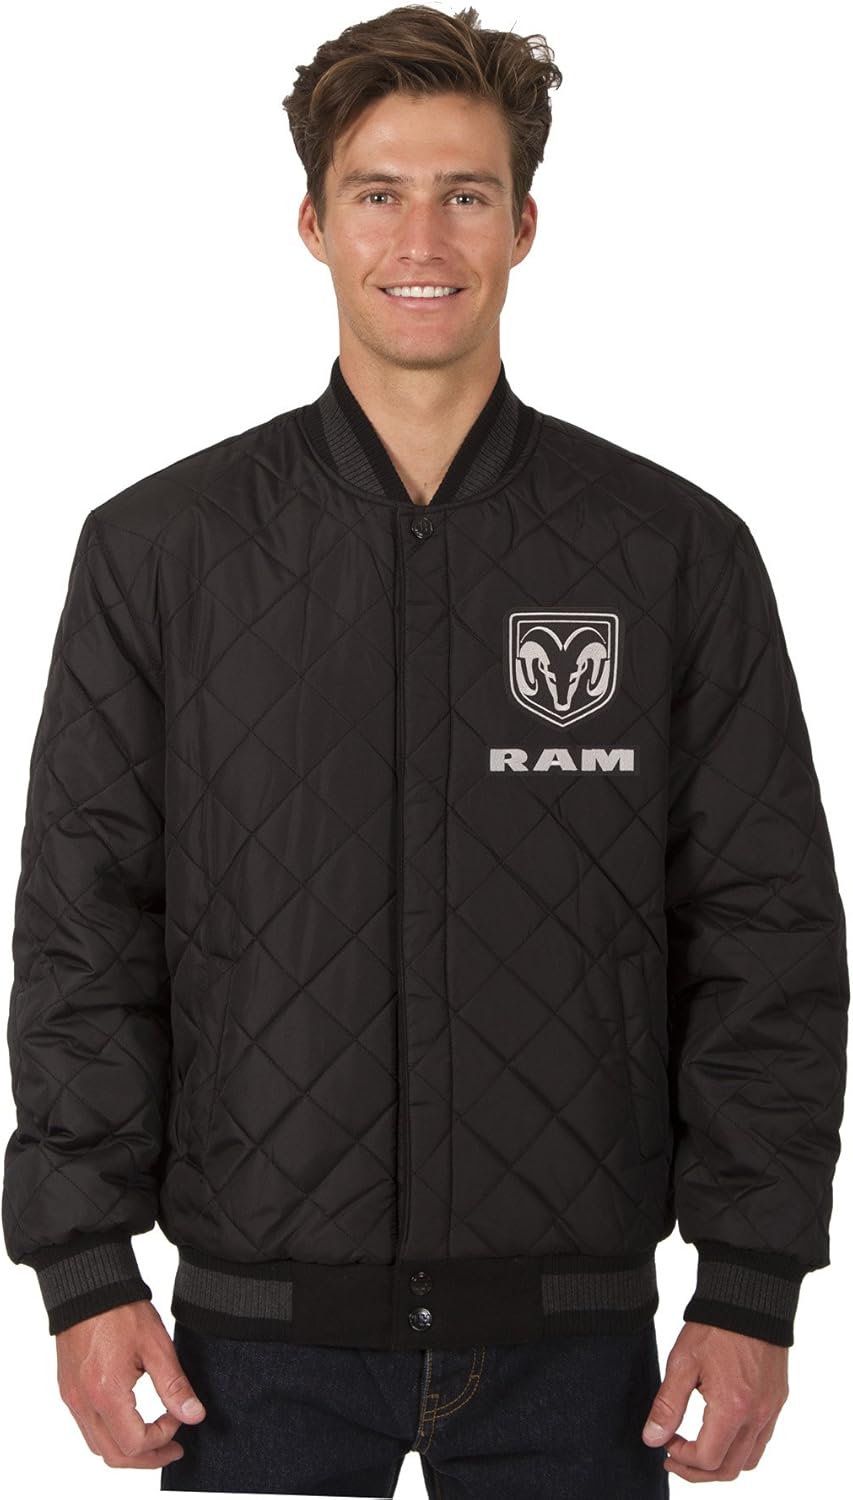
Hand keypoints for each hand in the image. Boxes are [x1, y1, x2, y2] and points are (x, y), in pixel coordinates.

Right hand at [56, 1299, 205, 1468]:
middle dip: (147, 1458)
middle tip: (173, 1449)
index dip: (163, 1438)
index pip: (135, 1443)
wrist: (87, 1286)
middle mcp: (84, 1403)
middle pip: (114, 1455)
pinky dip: (110, 1435)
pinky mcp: (69, 1390)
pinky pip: (87, 1428)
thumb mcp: (157, 1346)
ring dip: (127, 1450)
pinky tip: (130, 1420)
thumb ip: (174, 1386)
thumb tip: (193, 1416)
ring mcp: (73, 1398)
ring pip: (98, 1446)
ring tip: (155, 1438)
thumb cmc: (121, 1310)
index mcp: (106, 1394)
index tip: (179, 1418)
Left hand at [641, 1320, 787, 1481]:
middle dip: (699, 1471)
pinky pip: (762, 1440)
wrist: (749, 1298)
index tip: (666, 1443)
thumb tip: (652, 1438)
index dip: (682, 1458)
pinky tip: (720, 1431)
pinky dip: (740, 1447)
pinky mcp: (777, 1400)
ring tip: (697, 1449)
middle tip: (674, 1456)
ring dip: (721, 1463)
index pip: (707, 1459)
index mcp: (732, 1408)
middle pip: (730, 1469)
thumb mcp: (682, 1362)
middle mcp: (758, 1416)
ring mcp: (771, 1410)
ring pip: (749, 1460)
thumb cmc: (715, 1326)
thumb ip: (667, 1405)